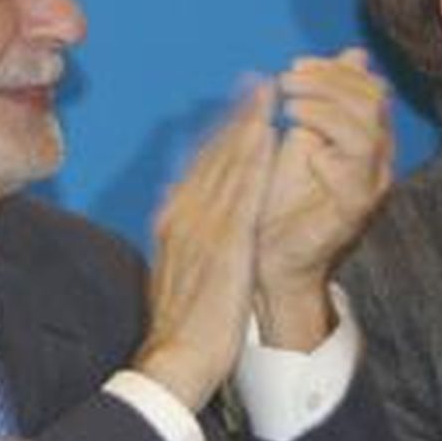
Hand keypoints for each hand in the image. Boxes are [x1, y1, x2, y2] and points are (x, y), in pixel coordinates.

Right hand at [135, 84, 276, 409]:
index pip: (202, 166)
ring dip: (246, 125)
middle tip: (256, 80)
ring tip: (265, 93)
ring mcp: (201, 228)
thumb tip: (190, 209)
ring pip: (226, 164)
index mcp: (174, 220)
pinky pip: (240, 191)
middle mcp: (183, 215)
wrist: (175, 360)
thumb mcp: (180, 268)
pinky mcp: (222, 244)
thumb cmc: (184, 324)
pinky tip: (267, 136)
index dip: (223, 132)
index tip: (241, 105)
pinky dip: (252, 159)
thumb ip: (187, 235)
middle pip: (213, 156)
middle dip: (235, 116)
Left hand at [254, 48, 391, 349]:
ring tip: (289, 109)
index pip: (368, 86)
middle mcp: (377, 158)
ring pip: (366, 130)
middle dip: (327, 82)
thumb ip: (323, 96)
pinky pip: (355, 172)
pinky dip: (329, 153)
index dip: (333, 70)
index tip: (293, 67)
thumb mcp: (301, 133)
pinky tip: (305, 152)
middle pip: (373, 100)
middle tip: (287, 82)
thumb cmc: (280, 196)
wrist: (270, 253)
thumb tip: (352, 54)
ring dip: (324, 109)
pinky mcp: (355, 210)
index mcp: (366, 135)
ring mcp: (370, 185)